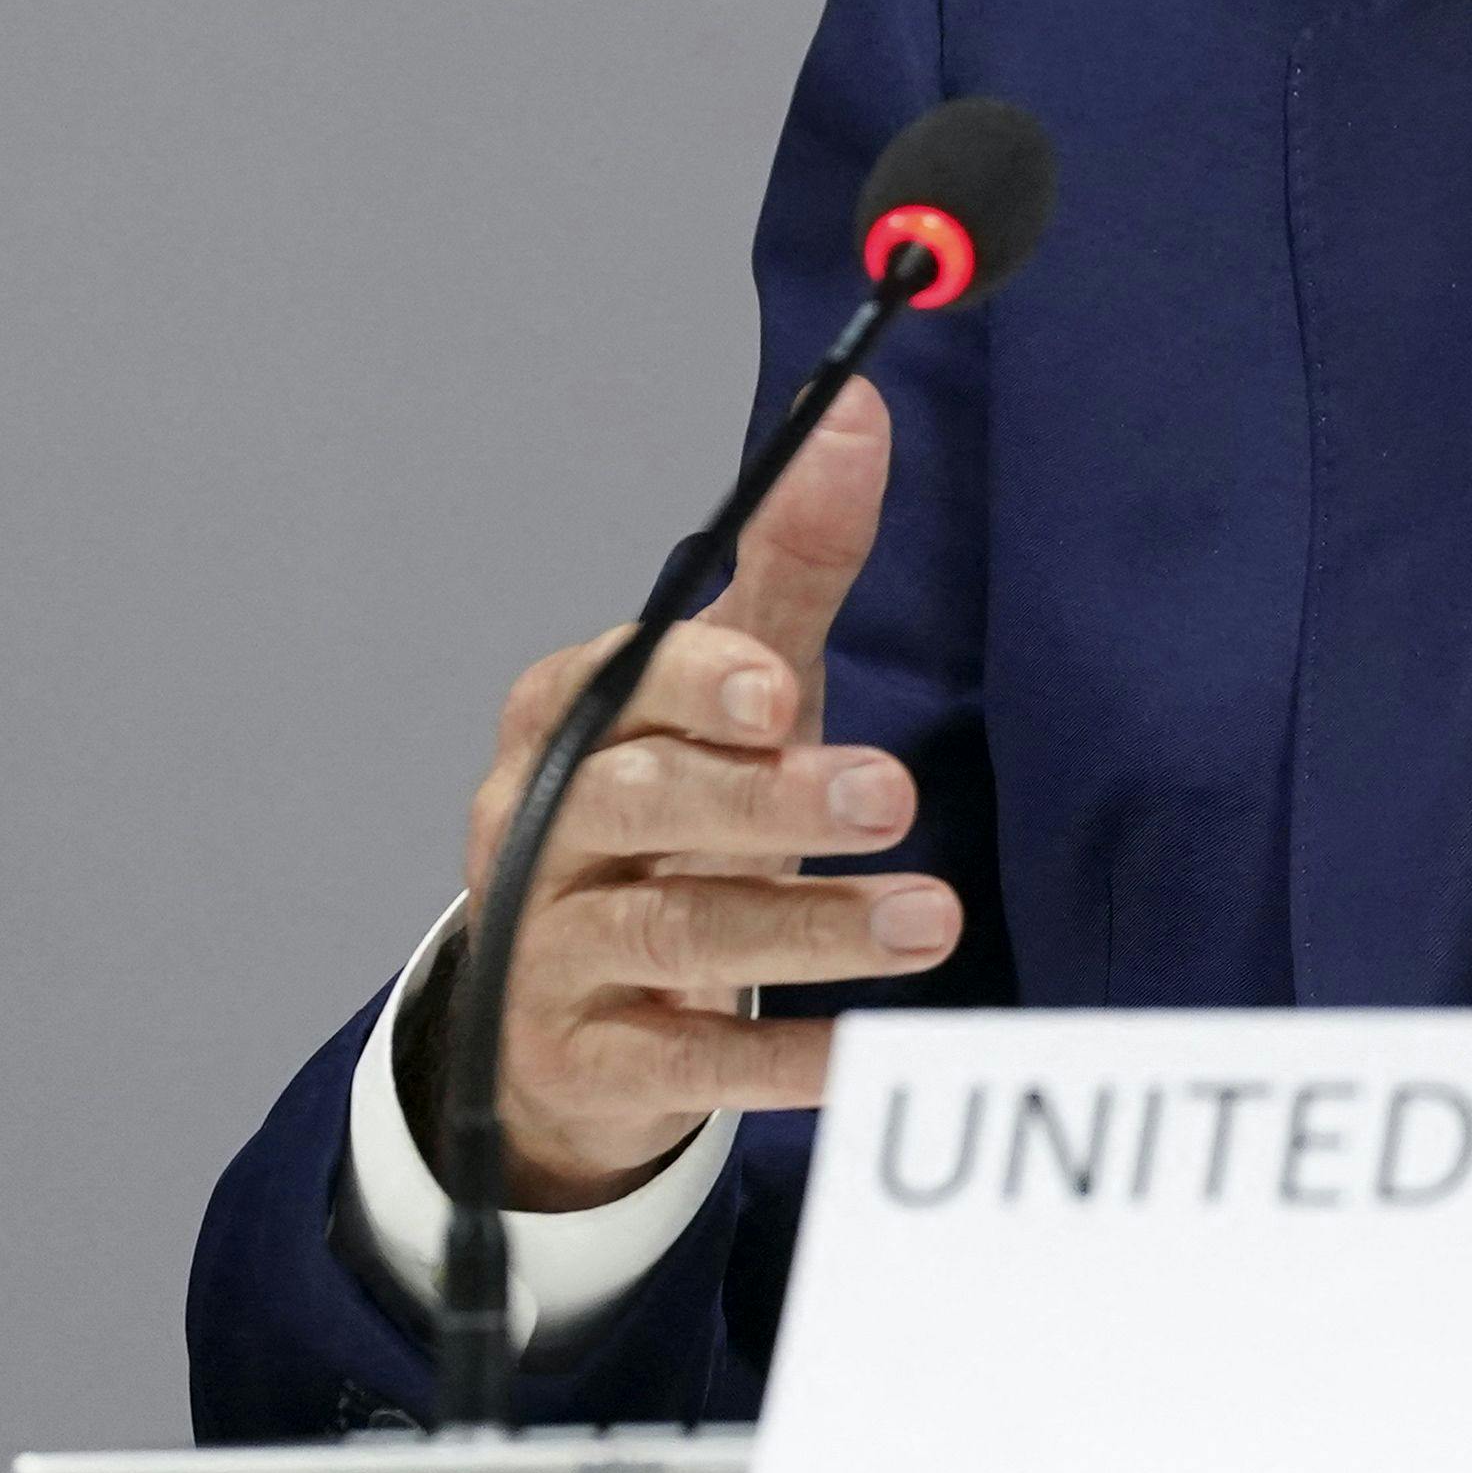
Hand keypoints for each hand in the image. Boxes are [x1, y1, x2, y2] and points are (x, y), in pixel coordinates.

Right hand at [405, 379, 963, 1208]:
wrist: (563, 1004)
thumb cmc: (673, 809)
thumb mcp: (737, 683)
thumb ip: (793, 558)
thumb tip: (860, 407)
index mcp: (569, 718)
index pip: (624, 684)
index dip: (697, 685)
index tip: (782, 687)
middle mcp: (540, 830)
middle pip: (643, 805)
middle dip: (767, 802)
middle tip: (893, 795)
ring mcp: (550, 953)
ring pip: (672, 936)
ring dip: (806, 930)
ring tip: (931, 920)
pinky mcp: (582, 1063)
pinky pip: (681, 1065)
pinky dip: (774, 1063)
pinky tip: (864, 1054)